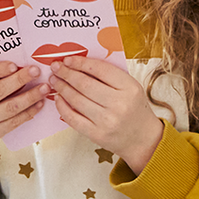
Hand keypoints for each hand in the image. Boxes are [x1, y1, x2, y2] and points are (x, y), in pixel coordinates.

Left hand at [48, 57, 164, 171]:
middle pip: (85, 84)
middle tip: (56, 67)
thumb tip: (79, 64)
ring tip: (55, 80)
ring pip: (76, 100)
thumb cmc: (134, 109)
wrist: (143, 139)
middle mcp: (119, 104)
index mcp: (129, 88)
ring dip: (62, 88)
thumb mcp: (130, 88)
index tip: (68, 59)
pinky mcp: (96, 134)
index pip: (100, 69)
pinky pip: (73, 118)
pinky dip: (62, 106)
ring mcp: (107, 121)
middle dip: (66, 73)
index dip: (81, 63)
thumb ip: (110, 76)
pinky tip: (58, 98)